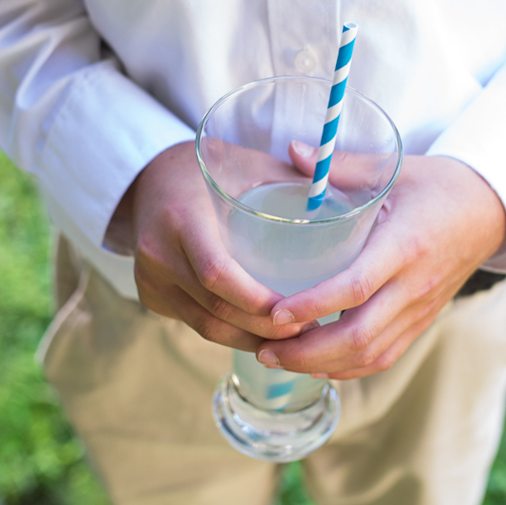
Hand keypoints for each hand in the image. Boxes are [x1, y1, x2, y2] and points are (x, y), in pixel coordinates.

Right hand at [119, 141, 310, 350]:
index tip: (301, 311)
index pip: (217, 273)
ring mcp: (150, 279)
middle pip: (215, 308)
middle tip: (311, 332)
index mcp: (182, 217)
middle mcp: (158, 253)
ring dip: (252, 339)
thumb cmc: (214, 169)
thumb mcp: (252, 164)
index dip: (258, 300)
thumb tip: (356, 202)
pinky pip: (196, 324)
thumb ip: (295, 181)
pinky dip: (232, 333)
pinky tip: (265, 334)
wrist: (149, 177)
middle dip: (265, 329)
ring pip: (206, 326)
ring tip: (295, 340)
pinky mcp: (151, 296)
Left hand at [255, 154, 505, 381]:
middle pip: (359, 334)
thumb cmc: (442, 186)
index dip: (312, 306)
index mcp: (405, 246)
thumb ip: (342, 166)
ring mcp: (420, 308)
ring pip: (370, 353)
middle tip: (263, 348)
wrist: (492, 211)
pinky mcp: (423, 319)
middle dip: (306, 351)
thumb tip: (293, 152)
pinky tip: (319, 364)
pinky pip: (385, 355)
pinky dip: (349, 367)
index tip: (274, 313)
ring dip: (322, 363)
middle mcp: (414, 285)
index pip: (356, 286)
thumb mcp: (395, 170)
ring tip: (280, 358)